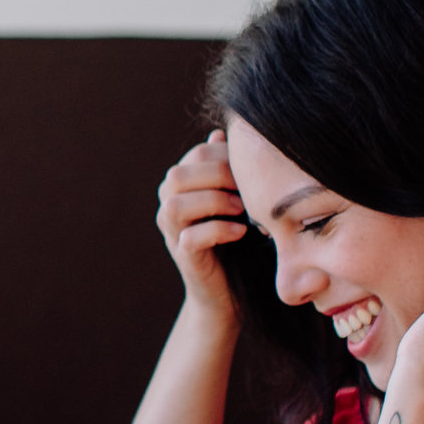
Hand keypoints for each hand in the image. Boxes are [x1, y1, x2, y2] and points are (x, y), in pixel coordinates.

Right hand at [155, 130, 247, 313]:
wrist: (231, 288)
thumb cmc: (239, 238)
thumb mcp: (238, 198)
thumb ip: (228, 170)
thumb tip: (219, 135)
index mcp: (183, 186)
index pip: (197, 156)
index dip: (226, 158)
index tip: (254, 171)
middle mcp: (170, 205)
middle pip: (178, 175)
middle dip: (218, 176)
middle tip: (247, 189)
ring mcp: (173, 232)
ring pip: (175, 204)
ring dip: (213, 202)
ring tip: (242, 210)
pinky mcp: (183, 256)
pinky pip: (190, 238)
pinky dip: (218, 231)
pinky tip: (240, 232)